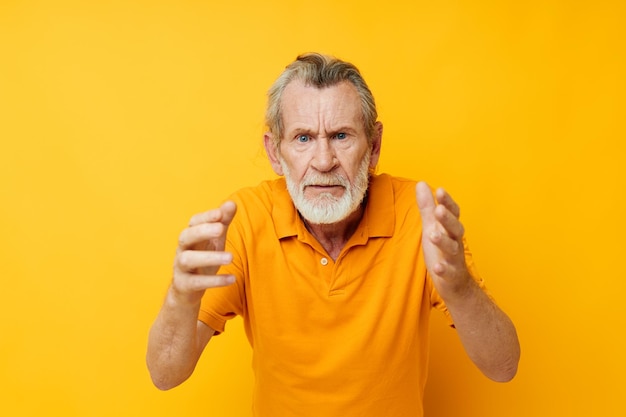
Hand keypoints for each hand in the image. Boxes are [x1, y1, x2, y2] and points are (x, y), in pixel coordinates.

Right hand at [171, 201, 237, 303]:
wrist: (186, 289)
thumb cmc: (203, 258)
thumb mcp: (214, 239)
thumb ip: (222, 222)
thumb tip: (231, 203)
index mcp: (190, 236)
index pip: (194, 222)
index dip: (206, 217)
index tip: (220, 213)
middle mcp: (182, 249)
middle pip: (185, 236)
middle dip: (202, 231)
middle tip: (221, 229)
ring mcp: (181, 267)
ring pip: (188, 260)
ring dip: (210, 258)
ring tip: (230, 257)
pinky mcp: (184, 284)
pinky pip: (197, 282)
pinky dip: (215, 281)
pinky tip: (232, 278)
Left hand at [416, 182, 470, 296]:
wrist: (456, 283)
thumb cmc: (442, 251)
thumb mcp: (432, 226)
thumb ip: (427, 207)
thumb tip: (421, 184)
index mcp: (450, 229)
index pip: (453, 213)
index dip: (448, 202)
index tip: (440, 190)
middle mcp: (455, 241)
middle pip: (455, 228)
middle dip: (448, 219)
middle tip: (439, 209)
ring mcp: (454, 259)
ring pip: (452, 249)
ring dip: (443, 241)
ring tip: (433, 235)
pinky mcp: (451, 275)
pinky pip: (449, 272)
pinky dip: (444, 269)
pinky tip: (438, 267)